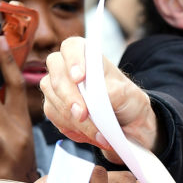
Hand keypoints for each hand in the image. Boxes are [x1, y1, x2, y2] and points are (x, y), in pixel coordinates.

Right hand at [41, 36, 158, 161]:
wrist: (129, 125)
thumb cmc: (127, 102)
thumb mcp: (128, 95)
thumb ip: (111, 91)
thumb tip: (96, 94)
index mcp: (88, 57)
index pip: (72, 47)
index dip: (72, 60)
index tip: (79, 78)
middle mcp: (67, 70)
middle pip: (55, 76)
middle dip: (69, 98)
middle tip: (83, 115)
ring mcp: (57, 90)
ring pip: (53, 101)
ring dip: (75, 121)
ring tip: (100, 134)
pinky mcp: (54, 109)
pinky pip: (55, 119)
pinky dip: (74, 130)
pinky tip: (92, 135)